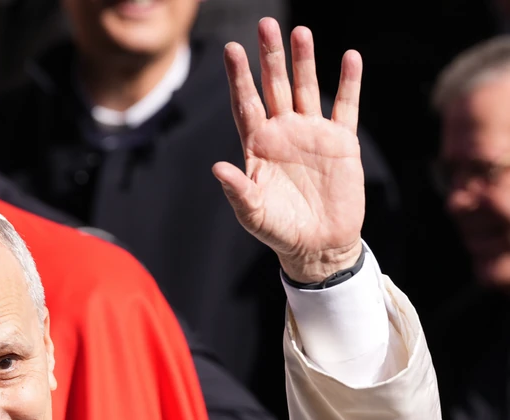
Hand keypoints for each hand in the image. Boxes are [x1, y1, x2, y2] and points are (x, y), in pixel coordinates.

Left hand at [212, 18, 364, 282]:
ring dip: (304, 61)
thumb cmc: (279, 230)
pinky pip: (346, 107)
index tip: (232, 50)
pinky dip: (349, 83)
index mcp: (258, 146)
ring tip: (301, 32)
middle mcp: (283, 133)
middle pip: (274, 87)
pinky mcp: (341, 142)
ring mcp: (312, 134)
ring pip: (306, 89)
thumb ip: (238, 191)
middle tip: (265, 24)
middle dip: (269, 56)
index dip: (239, 77)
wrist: (318, 246)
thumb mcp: (253, 214)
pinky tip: (350, 57)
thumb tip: (218, 168)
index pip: (246, 103)